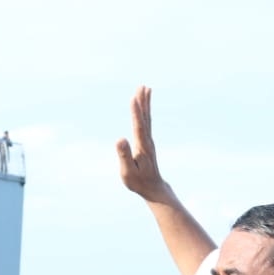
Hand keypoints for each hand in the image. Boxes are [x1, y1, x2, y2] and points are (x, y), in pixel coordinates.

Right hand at [115, 85, 172, 200]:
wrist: (153, 187)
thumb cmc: (138, 182)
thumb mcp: (127, 172)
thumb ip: (124, 156)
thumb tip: (120, 139)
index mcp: (142, 147)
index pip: (138, 126)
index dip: (136, 112)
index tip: (133, 98)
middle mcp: (147, 141)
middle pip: (145, 118)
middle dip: (143, 102)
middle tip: (142, 87)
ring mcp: (148, 140)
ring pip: (147, 118)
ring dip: (145, 103)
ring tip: (145, 89)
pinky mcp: (147, 141)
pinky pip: (146, 122)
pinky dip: (145, 111)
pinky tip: (144, 106)